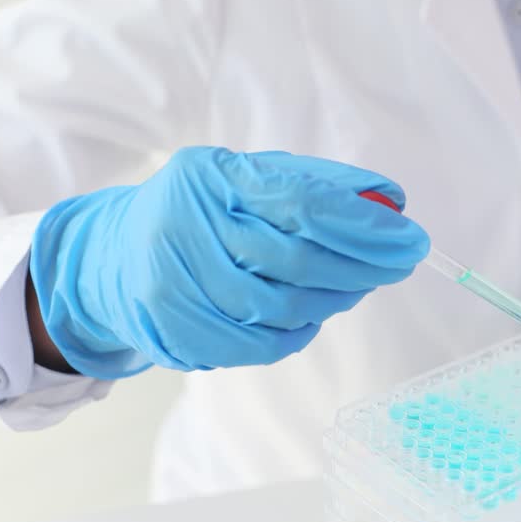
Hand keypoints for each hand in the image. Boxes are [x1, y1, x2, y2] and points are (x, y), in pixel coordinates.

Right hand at [29, 147, 428, 377]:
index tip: (408, 239)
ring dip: (333, 302)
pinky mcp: (176, 330)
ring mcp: (175, 284)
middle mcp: (186, 227)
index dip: (363, 227)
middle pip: (297, 260)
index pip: (303, 204)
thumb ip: (317, 185)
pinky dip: (296, 334)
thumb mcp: (246, 177)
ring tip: (355, 289)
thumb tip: (390, 202)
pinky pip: (257, 345)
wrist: (112, 256)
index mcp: (210, 176)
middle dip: (361, 267)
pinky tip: (311, 318)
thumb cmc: (202, 211)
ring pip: (280, 308)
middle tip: (397, 265)